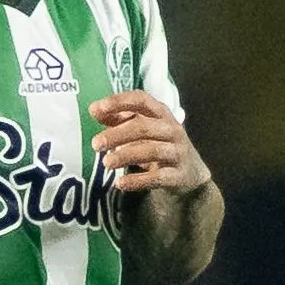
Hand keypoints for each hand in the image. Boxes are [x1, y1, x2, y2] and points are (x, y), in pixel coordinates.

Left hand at [88, 91, 205, 193]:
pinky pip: (158, 177)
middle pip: (144, 127)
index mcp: (161, 114)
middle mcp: (172, 129)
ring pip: (152, 151)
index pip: (142, 100)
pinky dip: (138, 181)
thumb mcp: (142, 129)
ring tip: (106, 163)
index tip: (99, 107)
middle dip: (117, 134)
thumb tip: (94, 109)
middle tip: (95, 144)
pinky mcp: (179, 175)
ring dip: (126, 156)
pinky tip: (121, 183)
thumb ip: (118, 119)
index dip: (120, 101)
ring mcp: (178, 152)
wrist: (190, 174)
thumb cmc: (159, 145)